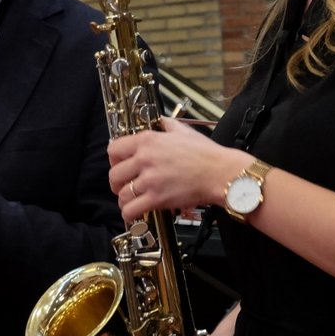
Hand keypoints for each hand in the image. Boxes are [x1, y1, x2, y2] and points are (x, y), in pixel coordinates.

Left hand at [108, 117, 243, 222]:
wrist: (220, 172)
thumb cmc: (205, 153)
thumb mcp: (183, 130)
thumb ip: (166, 125)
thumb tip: (160, 122)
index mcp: (147, 141)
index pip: (113, 150)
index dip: (115, 160)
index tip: (120, 165)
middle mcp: (144, 159)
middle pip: (114, 174)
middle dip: (117, 182)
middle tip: (125, 185)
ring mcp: (150, 180)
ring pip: (122, 194)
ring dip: (124, 199)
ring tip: (131, 200)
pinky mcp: (157, 199)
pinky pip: (130, 210)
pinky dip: (129, 213)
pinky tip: (134, 212)